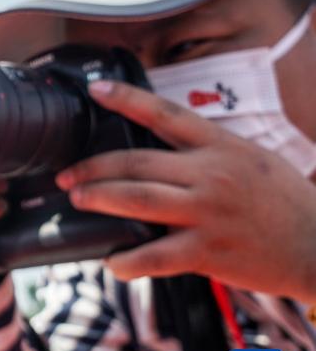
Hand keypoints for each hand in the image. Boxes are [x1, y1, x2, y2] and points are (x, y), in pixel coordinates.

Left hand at [56, 80, 315, 302]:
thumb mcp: (249, 159)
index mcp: (220, 145)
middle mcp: (210, 174)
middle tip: (67, 175)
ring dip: (99, 199)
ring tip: (77, 199)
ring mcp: (207, 213)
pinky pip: (156, 255)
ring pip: (137, 201)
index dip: (126, 99)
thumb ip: (205, 151)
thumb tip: (158, 146)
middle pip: (136, 162)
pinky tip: (111, 260)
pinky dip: (128, 259)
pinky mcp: (207, 251)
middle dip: (93, 167)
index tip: (95, 90)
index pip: (165, 113)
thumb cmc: (283, 201)